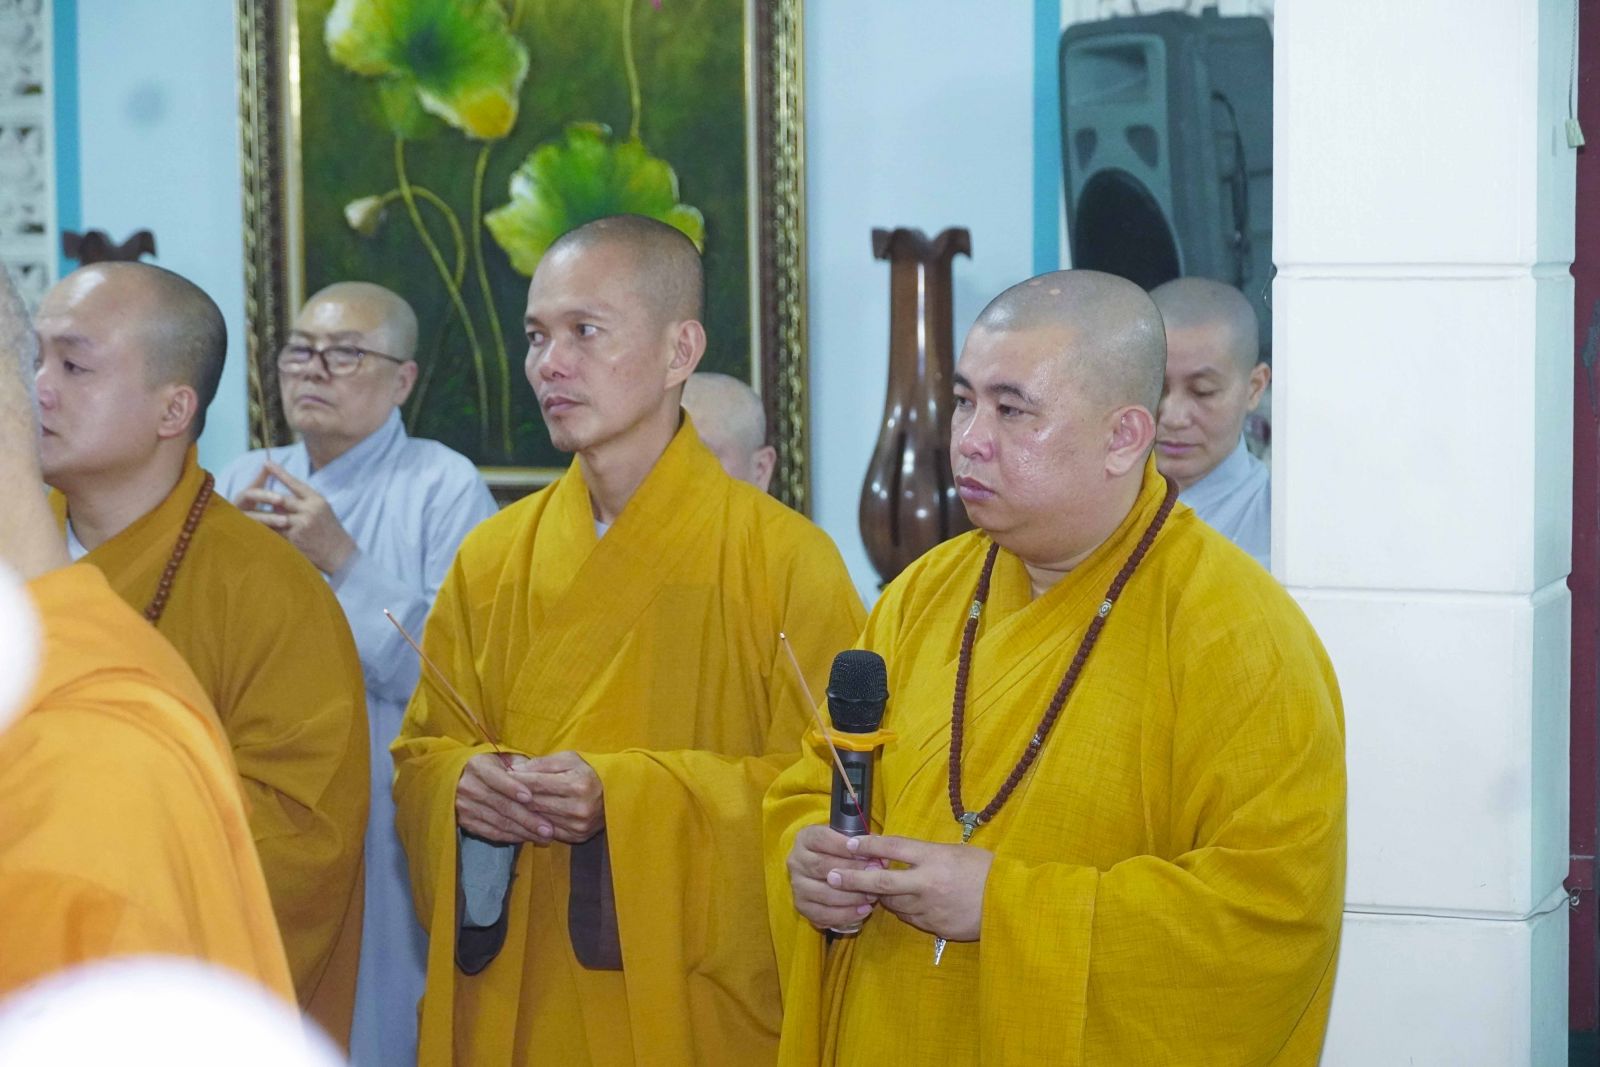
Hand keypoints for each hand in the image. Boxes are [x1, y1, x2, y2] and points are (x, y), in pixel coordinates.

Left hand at [234, 462, 356, 573]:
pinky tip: (256, 532)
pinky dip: (266, 532)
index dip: (280, 473)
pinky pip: (276, 533)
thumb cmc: (331, 532)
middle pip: (281, 500)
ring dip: (262, 517)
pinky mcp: (296, 539)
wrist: (341, 555)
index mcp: (317, 500)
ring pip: (275, 517)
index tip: (267, 463)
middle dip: (264, 496)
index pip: (296, 483)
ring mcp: (302, 524)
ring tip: (246, 513)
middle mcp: (310, 510)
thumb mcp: (323, 511)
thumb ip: (303, 504)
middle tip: (247, 490)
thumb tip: (279, 500)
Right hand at [455, 753, 554, 843]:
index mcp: (478, 766)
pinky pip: (492, 833)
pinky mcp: (466, 823)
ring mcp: (465, 807)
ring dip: (524, 831)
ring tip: (545, 837)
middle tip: (549, 828)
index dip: (512, 788)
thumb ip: (521, 765)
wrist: (461, 779)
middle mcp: (468, 787)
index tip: (530, 797)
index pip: (496, 778)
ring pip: (499, 822)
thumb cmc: (493, 767)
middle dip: (527, 818)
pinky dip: (512, 837)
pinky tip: (529, 837)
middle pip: (501, 805)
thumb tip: (540, 774)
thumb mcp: (503, 758)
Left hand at [509, 751, 604, 843]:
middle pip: (535, 802)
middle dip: (515, 795)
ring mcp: (578, 825)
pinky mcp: (577, 837)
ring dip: (521, 811)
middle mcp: (579, 807)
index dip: (516, 779)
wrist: (612, 796)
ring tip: (507, 802)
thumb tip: (515, 769)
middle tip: (499, 790)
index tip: (502, 775)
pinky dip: (533, 824)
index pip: (537, 782)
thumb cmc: (586, 773)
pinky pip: (547, 831)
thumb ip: (542, 763)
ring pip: (538, 818)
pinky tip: (524, 816)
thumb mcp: (569, 759)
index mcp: (578, 784)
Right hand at [785, 824, 882, 931]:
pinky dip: (846, 914)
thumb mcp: (850, 841)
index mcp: (805, 838)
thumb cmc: (843, 853)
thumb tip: (882, 858)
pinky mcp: (801, 906)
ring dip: (851, 896)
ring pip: (824, 893)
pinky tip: (864, 910)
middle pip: (822, 866)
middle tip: (876, 875)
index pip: (822, 839)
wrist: (829, 870)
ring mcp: (797, 885)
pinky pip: (822, 914)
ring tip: (872, 895)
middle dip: (852, 872)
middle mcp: (796, 860)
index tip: (868, 853)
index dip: (845, 846)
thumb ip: (864, 845)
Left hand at [827, 834, 994, 941]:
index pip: (894, 847)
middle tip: (830, 877)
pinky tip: (908, 905)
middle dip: (852, 879)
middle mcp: (927, 882)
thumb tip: (900, 854)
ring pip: (893, 902)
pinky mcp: (935, 926)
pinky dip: (905, 911)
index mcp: (935, 857)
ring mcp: (930, 907)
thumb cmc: (986, 871)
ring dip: (882, 896)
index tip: (848, 843)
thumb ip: (928, 855)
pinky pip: (911, 918)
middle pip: (881, 880)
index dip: (868, 844)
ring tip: (874, 890)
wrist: (1012, 904)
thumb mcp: (957, 852)